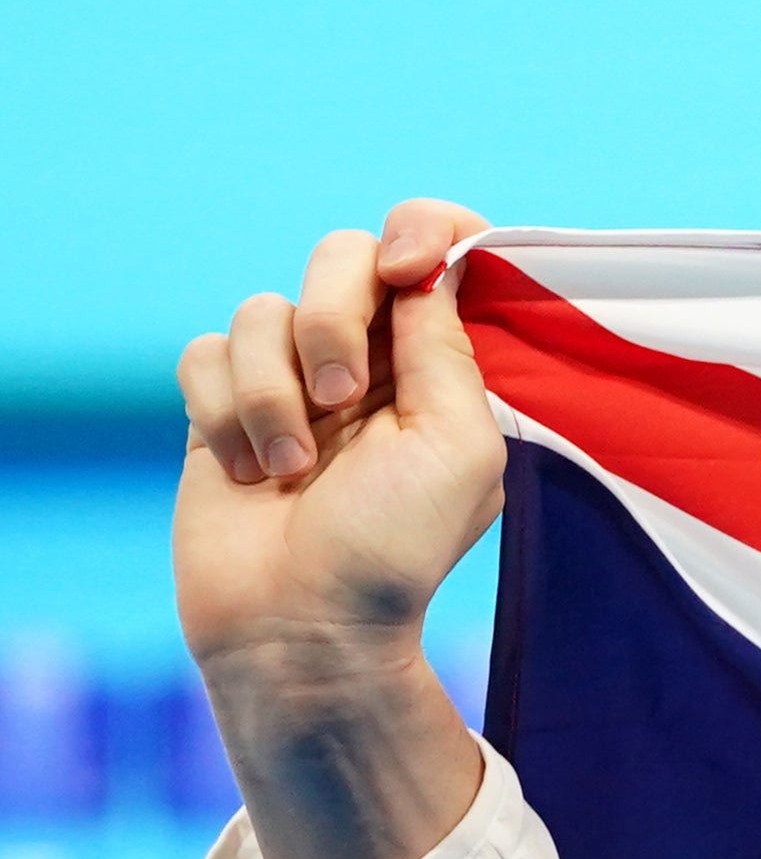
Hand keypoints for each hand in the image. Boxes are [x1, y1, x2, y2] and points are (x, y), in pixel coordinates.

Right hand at [172, 200, 502, 858]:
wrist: (299, 625)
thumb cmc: (394, 549)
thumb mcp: (457, 447)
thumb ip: (445, 350)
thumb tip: (426, 268)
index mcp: (441, 369)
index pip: (437, 254)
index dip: (422, 232)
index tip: (405, 267)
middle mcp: (370, 363)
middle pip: (340, 257)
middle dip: (332, 317)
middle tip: (344, 397)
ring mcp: (292, 381)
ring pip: (262, 308)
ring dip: (273, 389)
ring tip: (294, 468)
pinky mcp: (224, 405)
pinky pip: (205, 351)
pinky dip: (223, 409)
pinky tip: (245, 469)